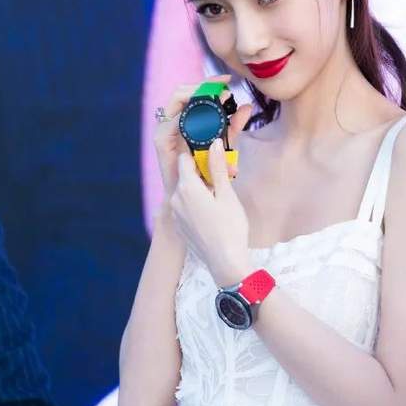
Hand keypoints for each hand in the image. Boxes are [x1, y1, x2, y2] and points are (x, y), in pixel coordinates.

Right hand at [153, 73, 251, 198]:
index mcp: (187, 118)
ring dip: (196, 93)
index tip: (228, 80)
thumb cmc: (209, 172)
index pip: (194, 91)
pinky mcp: (160, 140)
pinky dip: (186, 112)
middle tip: (224, 86)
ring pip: (176, 98)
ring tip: (217, 96)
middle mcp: (173, 120)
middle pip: (184, 90)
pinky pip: (171, 120)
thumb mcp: (226, 145)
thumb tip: (248, 107)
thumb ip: (234, 127)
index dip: (210, 82)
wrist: (196, 198)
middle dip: (204, 84)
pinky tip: (204, 112)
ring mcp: (165, 129)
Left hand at [170, 138, 252, 286]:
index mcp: (186, 187)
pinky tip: (212, 213)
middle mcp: (175, 198)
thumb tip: (214, 142)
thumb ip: (217, 167)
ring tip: (220, 198)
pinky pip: (185, 206)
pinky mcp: (179, 226)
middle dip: (203, 173)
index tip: (214, 160)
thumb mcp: (226, 194)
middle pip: (185, 175)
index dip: (199, 155)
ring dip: (199, 189)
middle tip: (225, 180)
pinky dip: (196, 203)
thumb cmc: (230, 227)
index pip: (185, 158)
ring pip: (185, 191)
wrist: (225, 262)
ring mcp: (175, 214)